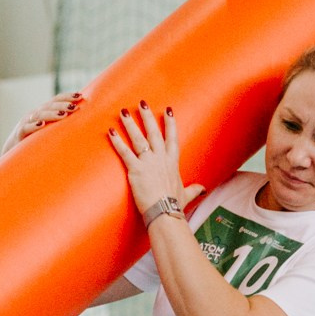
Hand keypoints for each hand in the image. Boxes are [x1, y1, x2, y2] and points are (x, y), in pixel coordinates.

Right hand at [9, 93, 82, 145]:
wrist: (13, 150)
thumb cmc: (36, 140)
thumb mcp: (49, 130)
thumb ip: (61, 125)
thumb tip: (83, 125)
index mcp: (43, 111)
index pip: (55, 100)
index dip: (67, 96)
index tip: (80, 96)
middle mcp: (34, 114)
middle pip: (49, 106)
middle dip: (63, 105)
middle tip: (75, 107)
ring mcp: (26, 122)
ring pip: (39, 115)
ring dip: (52, 114)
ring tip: (63, 115)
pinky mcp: (19, 134)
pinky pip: (26, 128)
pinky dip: (34, 126)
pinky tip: (42, 125)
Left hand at [108, 102, 202, 222]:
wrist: (165, 212)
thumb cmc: (175, 206)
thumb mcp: (186, 195)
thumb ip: (194, 189)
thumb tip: (203, 190)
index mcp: (172, 163)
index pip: (172, 138)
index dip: (170, 124)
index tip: (168, 110)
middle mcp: (161, 159)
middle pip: (153, 133)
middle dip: (148, 117)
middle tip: (142, 103)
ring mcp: (148, 163)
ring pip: (138, 138)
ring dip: (130, 124)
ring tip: (123, 112)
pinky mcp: (136, 170)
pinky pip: (124, 152)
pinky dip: (117, 142)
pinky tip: (110, 131)